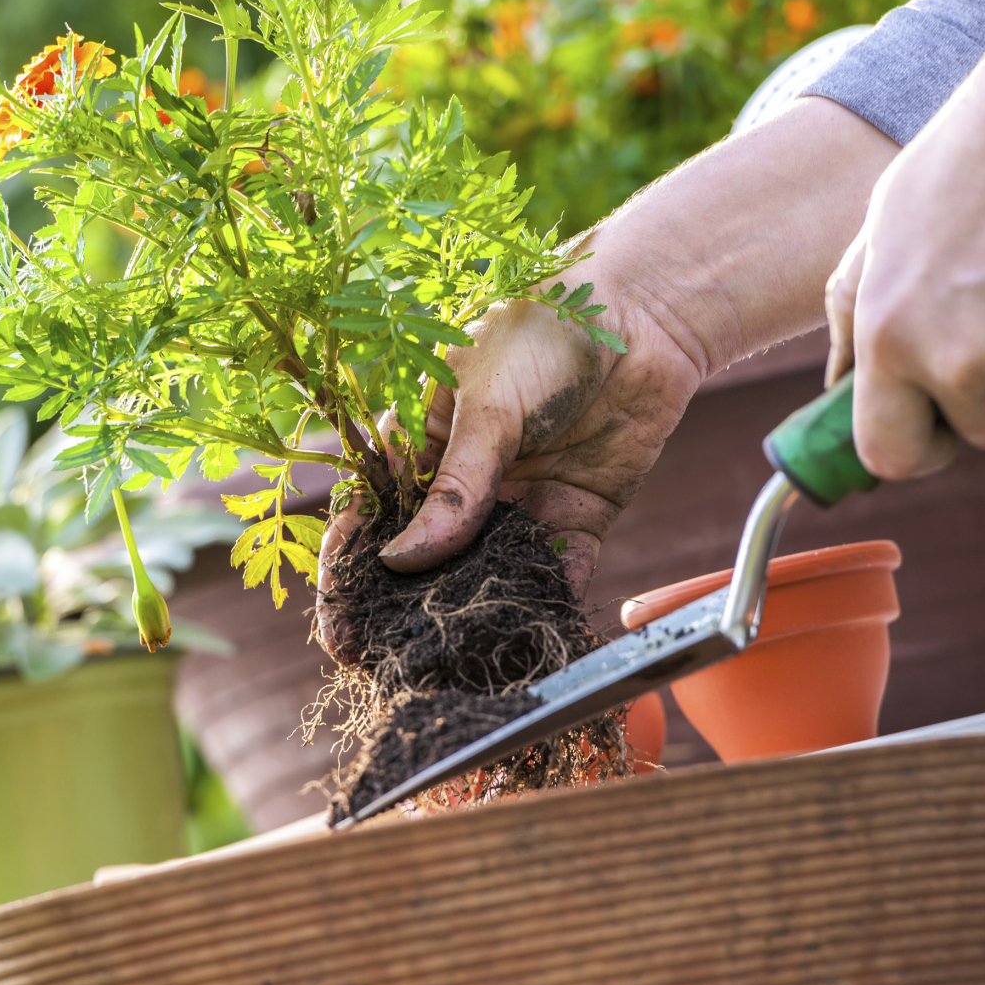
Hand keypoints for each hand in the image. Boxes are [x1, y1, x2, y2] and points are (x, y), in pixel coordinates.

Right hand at [315, 97, 895, 651]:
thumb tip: (400, 562)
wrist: (643, 314)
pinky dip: (546, 608)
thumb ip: (455, 487)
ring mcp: (519, 503)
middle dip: (401, 613)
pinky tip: (531, 645)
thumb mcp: (486, 404)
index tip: (341, 626)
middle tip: (385, 666)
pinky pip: (556, 574)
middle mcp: (465, 482)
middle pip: (422, 561)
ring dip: (470, 618)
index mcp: (422, 442)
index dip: (351, 571)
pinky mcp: (576, 518)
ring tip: (453, 671)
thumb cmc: (544, 332)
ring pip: (485, 575)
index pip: (371, 515)